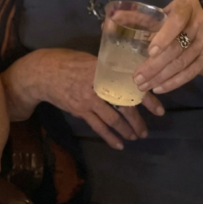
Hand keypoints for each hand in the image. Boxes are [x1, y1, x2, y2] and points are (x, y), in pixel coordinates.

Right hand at [3, 49, 163, 149]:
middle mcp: (99, 86)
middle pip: (125, 106)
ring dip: (127, 130)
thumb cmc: (67, 62)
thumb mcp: (90, 59)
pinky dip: (109, 137)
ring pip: (113, 119)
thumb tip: (128, 73)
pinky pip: (98, 126)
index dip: (147, 99)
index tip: (159, 110)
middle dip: (138, 121)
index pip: (132, 86)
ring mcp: (89, 100)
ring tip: (135, 137)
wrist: (43, 74)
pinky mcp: (80, 110)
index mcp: (105, 71)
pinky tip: (119, 144)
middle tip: (146, 130)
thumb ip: (108, 67)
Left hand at [133, 0, 202, 93]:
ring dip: (160, 77)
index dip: (164, 36)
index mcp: (186, 5)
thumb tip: (111, 19)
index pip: (177, 19)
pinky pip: (190, 73)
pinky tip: (158, 88)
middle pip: (176, 47)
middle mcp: (199, 21)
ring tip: (143, 85)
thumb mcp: (161, 15)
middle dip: (154, 65)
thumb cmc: (176, 22)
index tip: (150, 51)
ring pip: (181, 62)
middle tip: (136, 77)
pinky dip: (173, 82)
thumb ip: (138, 17)